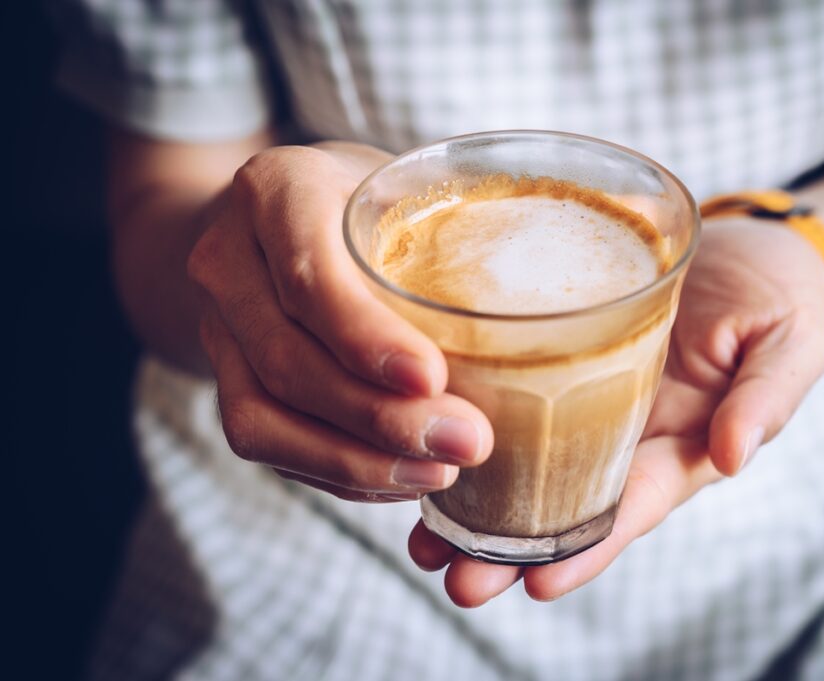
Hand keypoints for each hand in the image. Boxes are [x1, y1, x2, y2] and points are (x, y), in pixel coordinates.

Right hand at [188, 142, 492, 501]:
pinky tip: (402, 477)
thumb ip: (462, 221)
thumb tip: (578, 269)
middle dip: (379, 418)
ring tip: (439, 474)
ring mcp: (216, 325)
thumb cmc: (367, 200)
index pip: (310, 275)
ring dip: (354, 461)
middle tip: (468, 443)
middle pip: (289, 360)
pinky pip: (266, 442)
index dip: (366, 337)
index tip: (435, 378)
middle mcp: (228, 258)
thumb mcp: (406, 184)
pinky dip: (336, 472)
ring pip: (260, 417)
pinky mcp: (224, 378)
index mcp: (276, 190)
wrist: (273, 220)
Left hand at [409, 217, 823, 604]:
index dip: (588, 548)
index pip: (632, 506)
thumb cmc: (778, 298)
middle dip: (509, 549)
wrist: (750, 249)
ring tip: (421, 543)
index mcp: (683, 445)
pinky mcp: (564, 359)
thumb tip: (734, 454)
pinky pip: (516, 398)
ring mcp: (591, 401)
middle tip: (454, 580)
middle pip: (565, 504)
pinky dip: (474, 428)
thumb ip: (768, 396)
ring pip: (529, 464)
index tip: (538, 583)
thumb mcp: (790, 342)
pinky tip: (425, 444)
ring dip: (477, 507)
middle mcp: (627, 436)